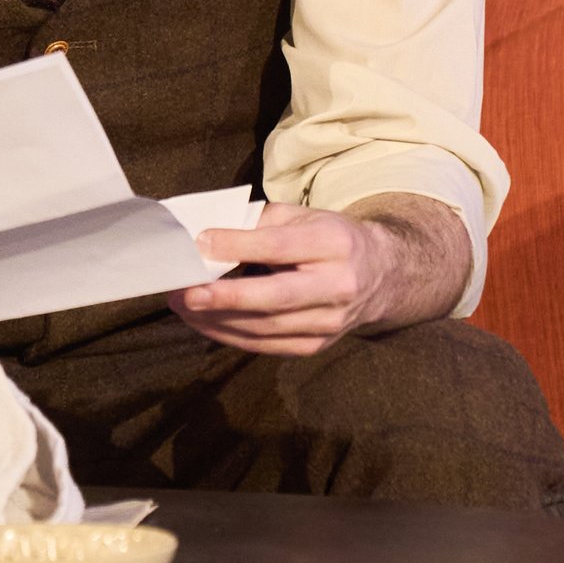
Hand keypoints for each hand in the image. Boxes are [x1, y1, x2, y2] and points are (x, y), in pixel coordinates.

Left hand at [168, 196, 471, 359]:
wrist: (380, 274)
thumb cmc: (329, 238)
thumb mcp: (303, 216)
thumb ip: (260, 224)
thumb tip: (208, 240)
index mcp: (335, 243)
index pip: (281, 246)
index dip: (239, 245)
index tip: (200, 242)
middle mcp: (338, 285)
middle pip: (276, 297)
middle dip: (226, 297)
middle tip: (185, 293)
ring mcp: (330, 322)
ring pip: (266, 327)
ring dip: (218, 320)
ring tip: (183, 306)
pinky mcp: (317, 345)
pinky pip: (267, 346)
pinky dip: (231, 336)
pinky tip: (205, 323)